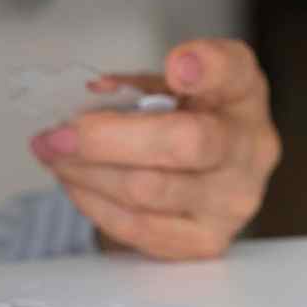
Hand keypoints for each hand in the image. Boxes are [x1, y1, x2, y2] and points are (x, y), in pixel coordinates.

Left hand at [28, 38, 280, 260]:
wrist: (206, 175)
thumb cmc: (182, 120)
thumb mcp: (164, 86)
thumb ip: (133, 87)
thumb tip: (91, 101)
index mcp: (241, 90)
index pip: (232, 70)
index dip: (206, 67)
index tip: (177, 66)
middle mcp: (251, 147)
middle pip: (181, 144)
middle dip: (103, 139)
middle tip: (56, 135)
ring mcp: (233, 200)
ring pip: (148, 190)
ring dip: (86, 173)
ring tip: (54, 156)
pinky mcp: (207, 241)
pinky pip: (138, 227)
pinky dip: (94, 202)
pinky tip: (76, 182)